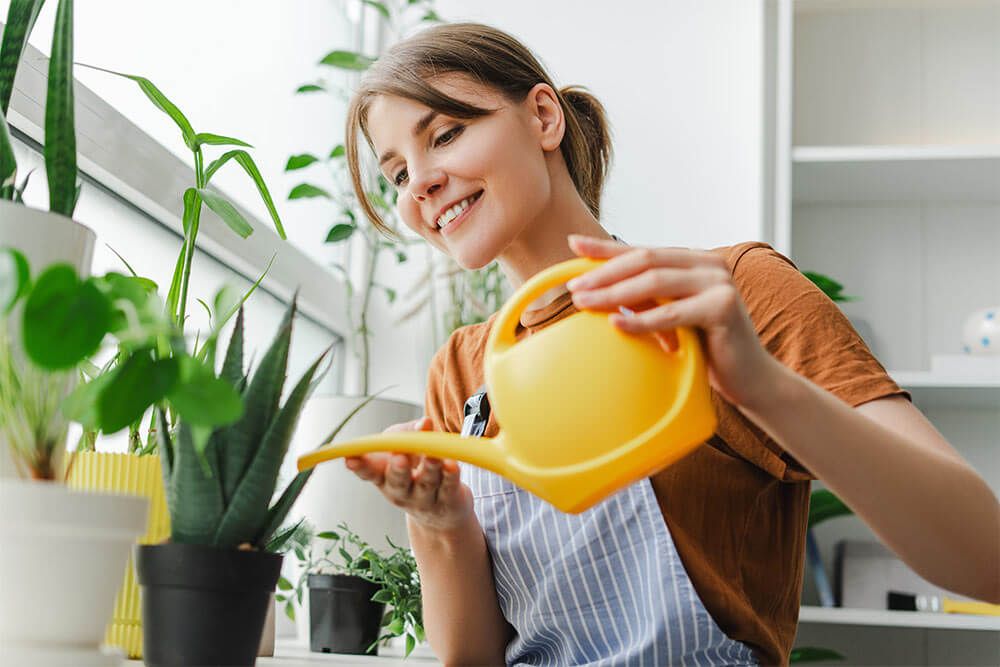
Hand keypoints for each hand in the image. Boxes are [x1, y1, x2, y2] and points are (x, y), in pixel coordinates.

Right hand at [344, 417, 474, 531]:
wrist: (443, 509)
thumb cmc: (418, 469)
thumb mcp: (408, 449)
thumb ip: (412, 433)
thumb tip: (423, 424)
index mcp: (385, 478)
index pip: (369, 473)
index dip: (359, 466)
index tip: (350, 458)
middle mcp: (402, 491)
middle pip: (398, 481)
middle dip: (398, 469)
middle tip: (399, 457)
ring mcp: (425, 499)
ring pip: (427, 482)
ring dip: (429, 466)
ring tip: (432, 453)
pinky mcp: (448, 500)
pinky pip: (450, 487)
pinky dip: (451, 475)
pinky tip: (452, 464)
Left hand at [566, 234, 779, 409]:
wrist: (749, 378)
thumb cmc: (706, 349)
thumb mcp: (671, 316)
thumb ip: (646, 298)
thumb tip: (596, 291)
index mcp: (695, 261)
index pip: (643, 250)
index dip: (607, 247)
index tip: (574, 245)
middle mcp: (708, 264)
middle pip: (645, 260)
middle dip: (605, 272)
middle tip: (574, 287)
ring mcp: (718, 283)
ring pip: (655, 281)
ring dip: (614, 292)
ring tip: (584, 303)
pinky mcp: (723, 307)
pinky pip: (672, 313)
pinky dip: (641, 320)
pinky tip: (615, 324)